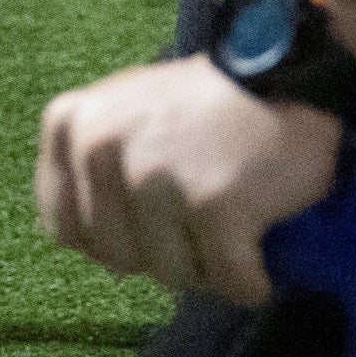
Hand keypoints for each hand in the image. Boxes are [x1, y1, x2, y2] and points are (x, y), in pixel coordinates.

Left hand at [34, 57, 342, 306]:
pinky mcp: (213, 205)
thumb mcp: (124, 112)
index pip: (65, 228)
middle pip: (115, 256)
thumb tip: (77, 244)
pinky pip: (227, 279)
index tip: (152, 220)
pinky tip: (260, 263)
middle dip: (163, 254)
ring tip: (234, 230)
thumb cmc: (207, 103)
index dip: (112, 239)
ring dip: (208, 269)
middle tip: (201, 224)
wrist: (290, 74)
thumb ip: (90, 166)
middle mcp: (99, 148)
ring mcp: (154, 177)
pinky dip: (248, 282)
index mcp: (69, 125)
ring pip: (170, 275)